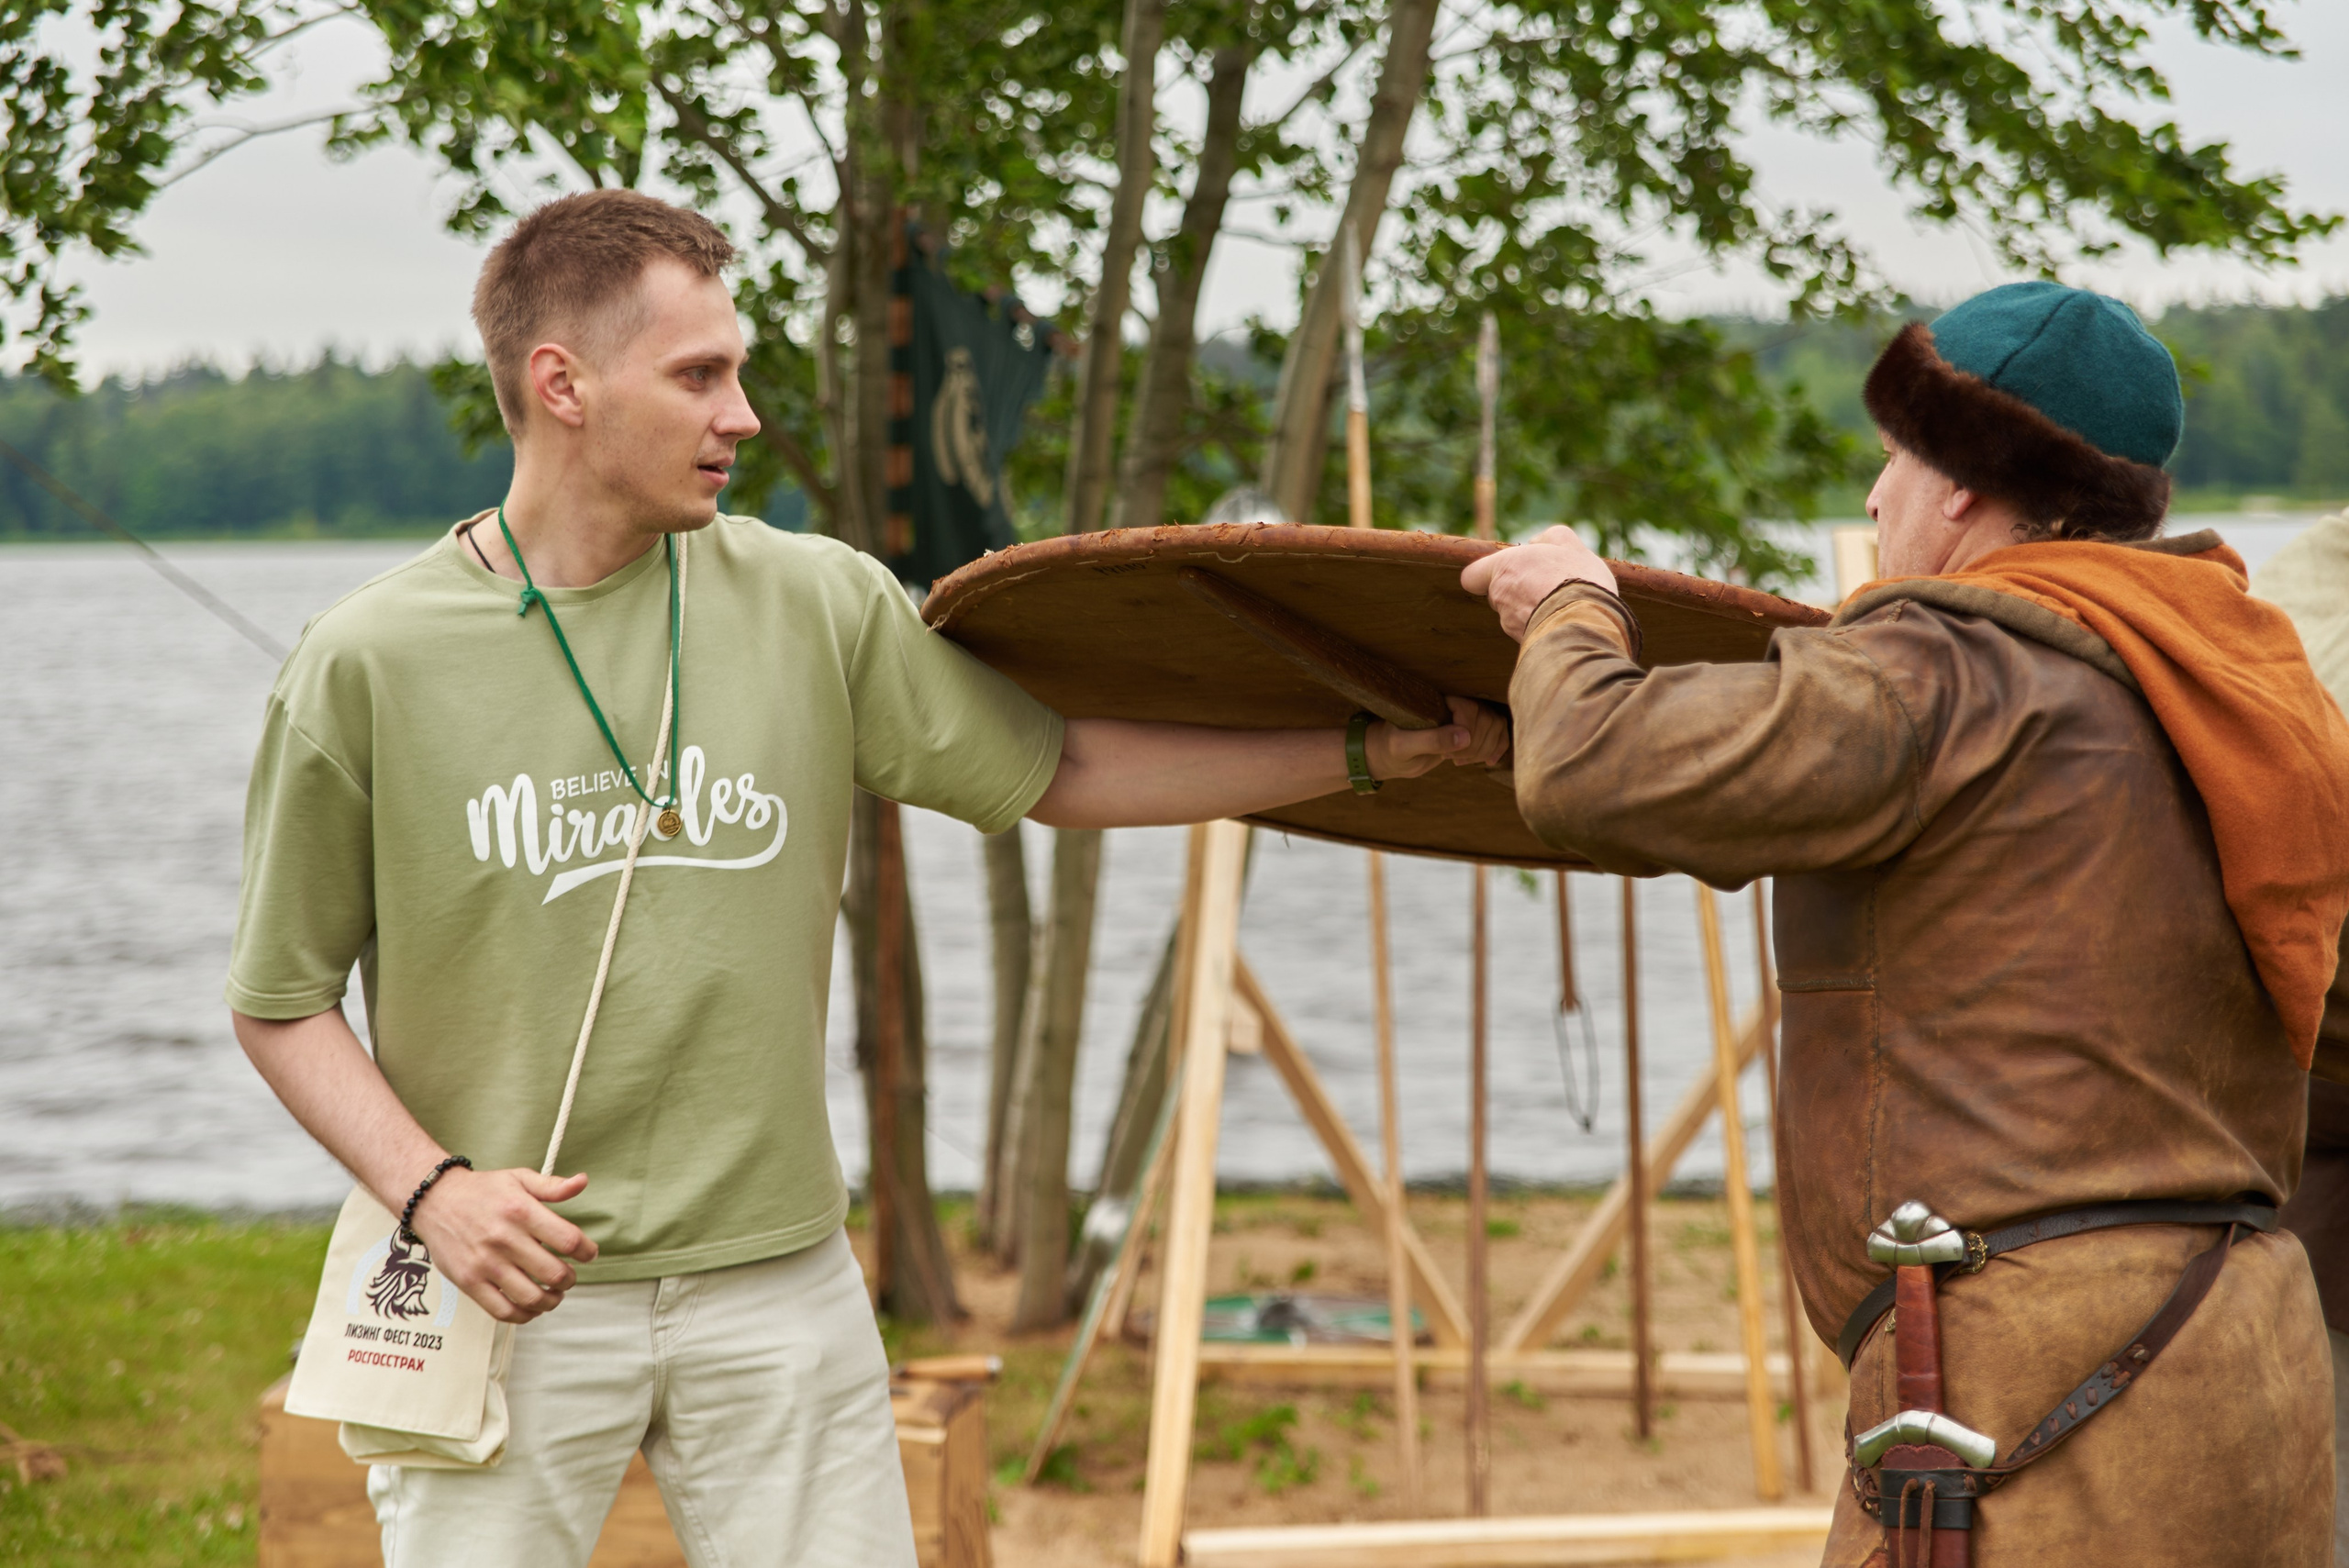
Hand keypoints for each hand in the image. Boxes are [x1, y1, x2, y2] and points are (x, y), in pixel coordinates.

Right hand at [405, 1166, 599, 1323]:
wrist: (434, 1201)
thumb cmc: (481, 1190)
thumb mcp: (519, 1178)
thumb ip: (552, 1186)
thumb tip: (582, 1182)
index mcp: (521, 1211)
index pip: (568, 1240)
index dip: (586, 1251)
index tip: (588, 1254)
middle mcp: (504, 1239)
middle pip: (554, 1273)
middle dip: (570, 1279)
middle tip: (570, 1276)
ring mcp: (485, 1263)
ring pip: (531, 1297)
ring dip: (552, 1301)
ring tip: (555, 1293)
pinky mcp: (469, 1282)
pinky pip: (503, 1311)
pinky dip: (524, 1315)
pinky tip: (531, 1306)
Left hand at [1366, 696, 1511, 779]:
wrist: (1391, 755)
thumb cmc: (1391, 748)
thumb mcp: (1404, 746)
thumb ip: (1432, 740)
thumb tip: (1465, 737)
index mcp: (1436, 699)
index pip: (1470, 709)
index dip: (1465, 734)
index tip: (1446, 754)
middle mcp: (1454, 702)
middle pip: (1488, 718)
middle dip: (1475, 745)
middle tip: (1451, 760)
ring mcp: (1464, 715)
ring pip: (1496, 724)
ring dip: (1485, 748)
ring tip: (1460, 761)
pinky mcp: (1471, 728)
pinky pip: (1498, 731)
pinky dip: (1497, 748)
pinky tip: (1488, 762)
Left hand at [1459, 524, 1615, 641]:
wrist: (1586, 624)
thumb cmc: (1577, 580)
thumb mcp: (1571, 546)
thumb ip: (1551, 538)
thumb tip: (1536, 543)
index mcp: (1504, 567)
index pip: (1471, 576)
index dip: (1484, 575)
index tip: (1507, 572)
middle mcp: (1500, 596)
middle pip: (1499, 595)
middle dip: (1518, 591)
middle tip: (1547, 586)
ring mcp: (1509, 623)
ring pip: (1514, 615)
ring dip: (1531, 610)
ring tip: (1562, 605)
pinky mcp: (1521, 642)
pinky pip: (1527, 632)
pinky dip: (1540, 627)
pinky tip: (1564, 622)